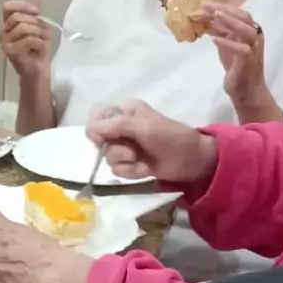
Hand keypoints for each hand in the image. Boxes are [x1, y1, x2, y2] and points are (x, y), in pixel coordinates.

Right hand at [0, 0, 51, 82]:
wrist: (38, 71)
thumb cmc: (37, 51)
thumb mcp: (38, 27)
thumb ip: (35, 12)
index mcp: (8, 25)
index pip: (8, 7)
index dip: (23, 6)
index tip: (37, 12)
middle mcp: (3, 33)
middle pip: (18, 17)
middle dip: (36, 23)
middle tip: (44, 33)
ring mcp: (5, 43)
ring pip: (23, 28)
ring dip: (39, 34)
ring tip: (43, 42)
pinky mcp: (10, 52)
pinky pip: (27, 40)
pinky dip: (39, 43)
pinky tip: (40, 49)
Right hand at [86, 100, 217, 185]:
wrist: (193, 161)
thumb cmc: (172, 138)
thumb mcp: (144, 127)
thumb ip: (116, 126)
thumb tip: (90, 131)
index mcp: (124, 110)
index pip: (96, 116)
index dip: (96, 129)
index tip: (104, 139)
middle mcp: (121, 127)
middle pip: (99, 140)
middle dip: (117, 149)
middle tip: (134, 151)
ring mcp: (125, 146)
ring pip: (108, 157)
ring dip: (127, 162)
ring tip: (144, 161)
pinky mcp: (130, 163)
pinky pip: (117, 170)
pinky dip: (131, 171)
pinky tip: (146, 169)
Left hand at [201, 3, 273, 113]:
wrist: (246, 90)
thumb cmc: (237, 66)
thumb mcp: (225, 45)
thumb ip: (219, 31)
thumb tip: (205, 17)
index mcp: (250, 30)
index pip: (238, 13)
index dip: (222, 6)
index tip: (204, 4)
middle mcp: (256, 36)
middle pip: (244, 17)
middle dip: (225, 10)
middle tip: (206, 6)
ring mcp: (255, 48)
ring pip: (247, 30)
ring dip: (230, 21)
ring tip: (214, 16)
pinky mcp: (250, 61)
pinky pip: (242, 49)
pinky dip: (229, 43)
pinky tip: (214, 40)